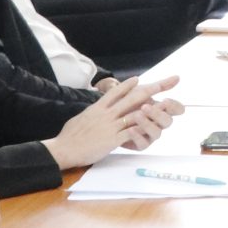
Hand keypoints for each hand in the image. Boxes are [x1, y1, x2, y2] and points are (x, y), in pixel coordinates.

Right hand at [47, 74, 182, 169]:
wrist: (63, 148)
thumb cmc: (69, 136)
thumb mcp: (80, 117)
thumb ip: (91, 112)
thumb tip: (95, 109)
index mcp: (97, 108)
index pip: (114, 92)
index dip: (127, 85)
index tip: (138, 79)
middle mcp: (106, 114)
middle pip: (131, 99)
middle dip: (149, 90)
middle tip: (162, 84)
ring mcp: (110, 126)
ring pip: (134, 113)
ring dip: (151, 109)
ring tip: (164, 104)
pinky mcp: (112, 139)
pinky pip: (130, 132)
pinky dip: (142, 129)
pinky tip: (152, 126)